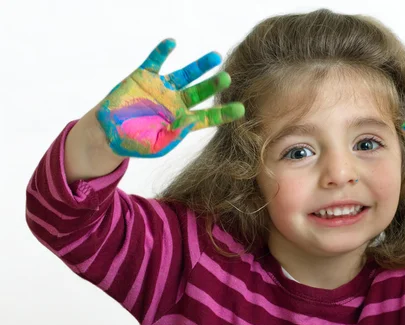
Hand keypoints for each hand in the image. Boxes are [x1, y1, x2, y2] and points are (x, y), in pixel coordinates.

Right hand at [96, 38, 244, 157]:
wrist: (108, 133)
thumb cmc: (135, 143)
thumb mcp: (157, 146)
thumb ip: (174, 136)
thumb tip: (189, 121)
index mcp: (182, 121)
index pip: (207, 117)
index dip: (223, 113)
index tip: (240, 109)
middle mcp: (176, 103)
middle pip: (200, 92)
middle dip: (213, 85)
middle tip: (227, 78)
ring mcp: (161, 89)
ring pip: (184, 75)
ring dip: (199, 66)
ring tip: (215, 56)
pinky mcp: (144, 78)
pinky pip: (155, 62)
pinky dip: (162, 52)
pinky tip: (172, 43)